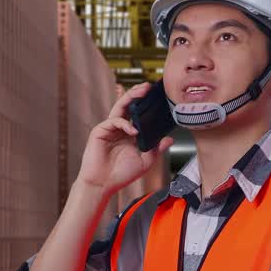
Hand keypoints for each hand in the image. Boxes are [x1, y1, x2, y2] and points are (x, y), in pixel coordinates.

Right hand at [76, 82, 173, 196]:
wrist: (104, 184)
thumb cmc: (122, 174)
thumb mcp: (145, 161)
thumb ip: (156, 149)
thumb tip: (170, 139)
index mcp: (130, 134)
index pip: (139, 114)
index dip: (147, 105)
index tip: (158, 97)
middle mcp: (120, 128)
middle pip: (129, 106)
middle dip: (138, 94)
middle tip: (148, 86)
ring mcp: (109, 129)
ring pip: (120, 107)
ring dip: (131, 98)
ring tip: (142, 92)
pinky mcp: (100, 131)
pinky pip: (114, 121)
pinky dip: (125, 124)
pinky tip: (133, 131)